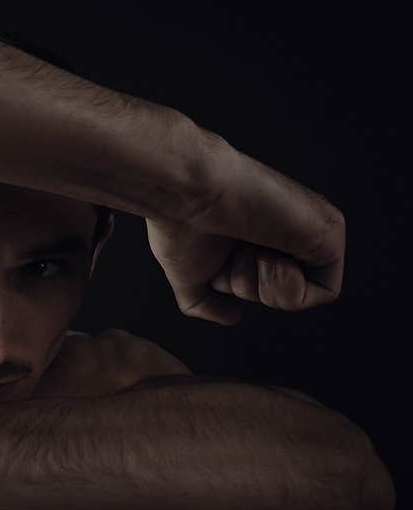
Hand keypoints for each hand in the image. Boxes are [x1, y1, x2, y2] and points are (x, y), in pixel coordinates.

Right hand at [143, 130, 344, 324]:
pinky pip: (326, 291)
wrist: (186, 194)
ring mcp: (310, 230)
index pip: (265, 284)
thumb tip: (232, 316)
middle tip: (235, 253)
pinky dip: (290, 288)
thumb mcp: (189, 275)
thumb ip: (206, 302)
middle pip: (283, 292)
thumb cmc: (180, 225)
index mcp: (259, 234)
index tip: (223, 261)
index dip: (242, 287)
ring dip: (266, 287)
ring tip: (249, 248)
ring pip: (303, 294)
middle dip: (251, 287)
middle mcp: (288, 230)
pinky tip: (269, 256)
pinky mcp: (330, 232)